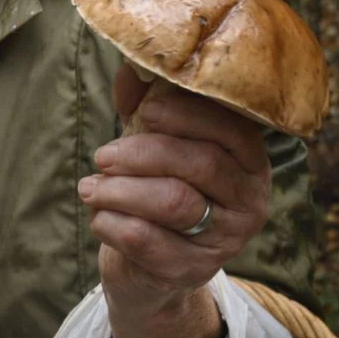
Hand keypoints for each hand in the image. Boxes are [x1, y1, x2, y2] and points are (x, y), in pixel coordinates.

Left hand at [79, 63, 270, 317]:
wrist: (151, 267)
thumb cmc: (155, 186)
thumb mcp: (153, 139)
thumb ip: (144, 102)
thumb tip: (131, 66)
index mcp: (249, 159)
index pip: (231, 129)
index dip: (187, 114)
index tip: (147, 110)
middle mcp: (249, 200)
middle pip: (201, 163)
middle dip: (143, 153)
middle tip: (102, 155)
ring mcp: (225, 240)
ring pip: (174, 203)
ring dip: (121, 190)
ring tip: (89, 187)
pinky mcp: (192, 271)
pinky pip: (149, 242)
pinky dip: (114, 224)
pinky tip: (98, 217)